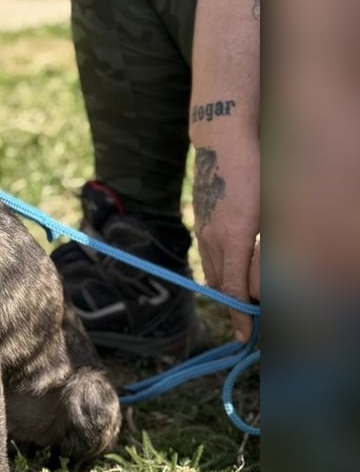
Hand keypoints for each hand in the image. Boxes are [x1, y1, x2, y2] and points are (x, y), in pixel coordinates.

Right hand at [193, 142, 259, 342]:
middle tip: (252, 318)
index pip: (234, 289)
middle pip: (221, 284)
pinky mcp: (201, 218)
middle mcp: (212, 237)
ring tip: (243, 297)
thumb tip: (269, 276)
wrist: (222, 135)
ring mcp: (203, 228)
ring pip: (213, 270)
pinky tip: (232, 267)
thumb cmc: (255, 166)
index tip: (244, 335)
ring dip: (227, 287)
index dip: (240, 315)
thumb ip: (266, 243)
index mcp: (232, 238)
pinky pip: (209, 254)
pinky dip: (221, 268)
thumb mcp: (271, 206)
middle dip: (234, 304)